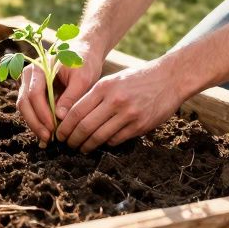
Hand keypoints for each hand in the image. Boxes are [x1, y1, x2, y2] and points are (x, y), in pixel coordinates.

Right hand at [16, 39, 102, 145]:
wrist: (84, 53)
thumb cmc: (84, 63)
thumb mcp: (82, 78)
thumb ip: (71, 96)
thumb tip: (59, 117)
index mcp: (39, 68)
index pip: (34, 93)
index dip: (42, 113)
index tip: (53, 128)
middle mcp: (29, 75)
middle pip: (24, 102)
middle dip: (35, 122)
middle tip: (48, 138)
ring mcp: (29, 84)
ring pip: (25, 108)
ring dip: (35, 125)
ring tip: (47, 140)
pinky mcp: (34, 92)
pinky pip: (31, 109)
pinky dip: (37, 122)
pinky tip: (46, 135)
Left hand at [56, 57, 183, 152]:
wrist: (168, 79)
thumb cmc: (137, 79)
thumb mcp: (113, 80)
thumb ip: (95, 96)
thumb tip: (72, 115)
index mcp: (104, 87)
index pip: (77, 111)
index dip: (65, 126)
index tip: (59, 133)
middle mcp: (115, 101)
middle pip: (85, 127)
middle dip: (73, 139)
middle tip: (67, 144)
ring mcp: (128, 115)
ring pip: (99, 136)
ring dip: (87, 145)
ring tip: (81, 148)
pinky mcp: (139, 126)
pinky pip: (116, 139)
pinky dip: (106, 143)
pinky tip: (102, 143)